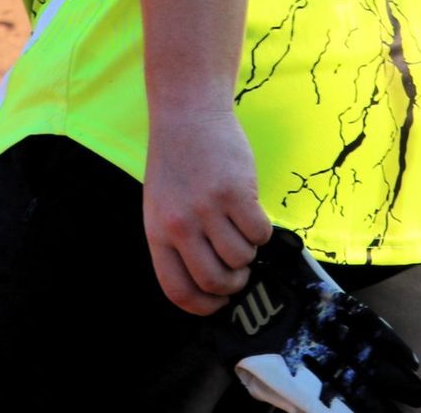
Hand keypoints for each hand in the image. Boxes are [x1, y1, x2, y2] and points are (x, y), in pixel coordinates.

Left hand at [143, 108, 273, 314]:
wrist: (188, 115)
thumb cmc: (177, 162)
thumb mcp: (162, 206)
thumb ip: (179, 241)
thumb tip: (210, 280)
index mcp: (157, 233)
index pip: (178, 290)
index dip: (203, 306)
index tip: (218, 304)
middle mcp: (181, 225)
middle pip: (214, 280)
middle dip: (233, 284)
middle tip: (239, 272)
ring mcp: (209, 208)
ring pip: (241, 257)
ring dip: (249, 253)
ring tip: (243, 233)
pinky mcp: (237, 192)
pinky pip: (260, 232)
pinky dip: (263, 232)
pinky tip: (253, 215)